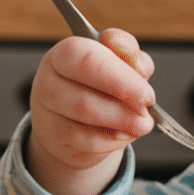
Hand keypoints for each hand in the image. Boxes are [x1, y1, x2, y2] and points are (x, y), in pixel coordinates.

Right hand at [25, 29, 155, 194]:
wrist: (77, 122)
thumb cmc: (100, 86)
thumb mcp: (119, 64)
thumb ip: (130, 56)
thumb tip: (138, 65)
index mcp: (65, 53)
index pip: (87, 59)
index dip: (121, 77)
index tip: (147, 94)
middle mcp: (49, 79)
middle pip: (84, 92)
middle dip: (122, 104)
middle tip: (145, 110)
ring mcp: (46, 110)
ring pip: (85, 115)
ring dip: (122, 122)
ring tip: (141, 124)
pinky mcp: (53, 136)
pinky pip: (85, 140)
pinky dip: (111, 140)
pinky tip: (124, 135)